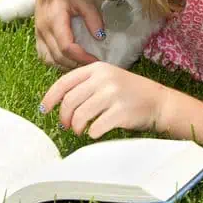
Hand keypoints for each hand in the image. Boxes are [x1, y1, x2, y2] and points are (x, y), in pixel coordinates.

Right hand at [34, 0, 103, 69]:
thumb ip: (93, 18)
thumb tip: (100, 37)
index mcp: (54, 20)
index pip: (67, 48)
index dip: (82, 58)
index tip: (96, 60)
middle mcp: (43, 29)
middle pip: (58, 57)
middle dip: (76, 64)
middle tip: (92, 64)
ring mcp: (38, 33)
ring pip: (49, 59)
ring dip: (65, 65)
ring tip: (81, 63)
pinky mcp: (37, 34)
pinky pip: (43, 55)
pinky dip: (55, 61)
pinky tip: (68, 60)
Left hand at [40, 62, 169, 137]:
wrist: (158, 101)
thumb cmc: (128, 93)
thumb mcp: (107, 79)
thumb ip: (85, 85)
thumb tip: (58, 102)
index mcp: (96, 69)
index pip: (64, 82)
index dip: (51, 97)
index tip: (44, 109)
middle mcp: (103, 79)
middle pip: (70, 101)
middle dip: (64, 117)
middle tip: (66, 126)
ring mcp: (113, 94)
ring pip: (80, 115)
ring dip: (76, 127)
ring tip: (80, 130)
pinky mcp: (121, 111)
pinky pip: (96, 126)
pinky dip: (92, 133)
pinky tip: (94, 132)